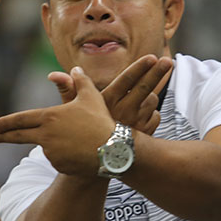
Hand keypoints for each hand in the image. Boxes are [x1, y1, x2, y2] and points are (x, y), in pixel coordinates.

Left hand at [0, 67, 114, 175]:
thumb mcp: (92, 97)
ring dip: (53, 145)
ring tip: (77, 142)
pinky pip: (58, 159)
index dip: (6, 123)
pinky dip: (64, 156)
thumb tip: (75, 69)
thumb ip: (80, 81)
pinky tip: (80, 153)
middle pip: (19, 136)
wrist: (113, 149)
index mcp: (49, 117)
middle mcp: (45, 136)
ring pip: (46, 147)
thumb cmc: (101, 121)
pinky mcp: (59, 166)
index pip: (21, 120)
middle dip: (2, 136)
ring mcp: (51, 153)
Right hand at [48, 55, 171, 134]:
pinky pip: (155, 117)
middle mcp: (122, 114)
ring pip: (151, 102)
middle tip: (168, 60)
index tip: (152, 56)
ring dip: (149, 97)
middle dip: (158, 72)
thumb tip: (53, 73)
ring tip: (140, 97)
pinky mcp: (143, 136)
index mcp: (106, 104)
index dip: (140, 68)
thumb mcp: (71, 111)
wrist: (93, 163)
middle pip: (145, 88)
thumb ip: (67, 89)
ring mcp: (135, 126)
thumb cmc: (80, 133)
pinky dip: (151, 113)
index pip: (126, 81)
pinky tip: (142, 114)